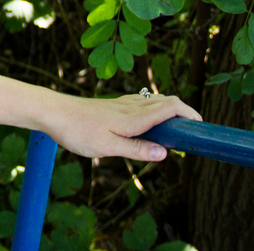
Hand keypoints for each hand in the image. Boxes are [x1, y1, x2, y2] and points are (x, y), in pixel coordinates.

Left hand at [45, 93, 201, 160]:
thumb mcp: (107, 147)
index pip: (171, 106)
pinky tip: (147, 121)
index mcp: (133, 117)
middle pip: (166, 101)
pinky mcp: (111, 105)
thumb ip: (137, 149)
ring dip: (168, 110)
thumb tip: (166, 153)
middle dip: (183, 112)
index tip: (201, 125)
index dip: (190, 113)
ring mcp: (120, 103)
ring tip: (173, 130)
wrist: (52, 112)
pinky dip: (152, 109)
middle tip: (191, 132)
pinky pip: (139, 102)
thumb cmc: (77, 131)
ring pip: (153, 101)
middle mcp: (130, 106)